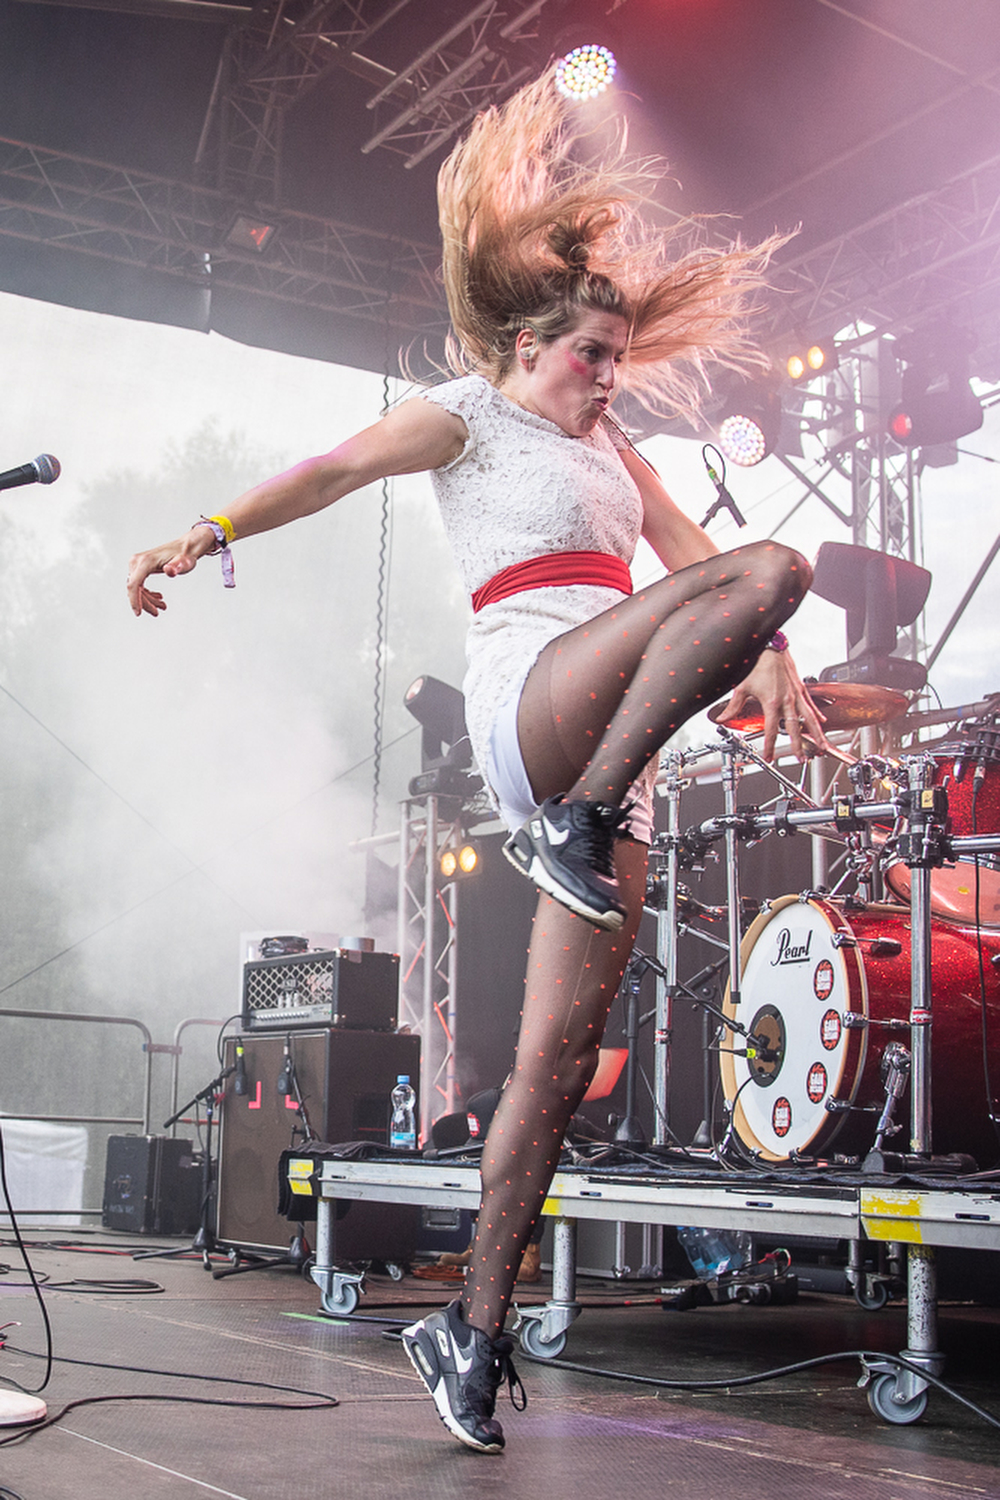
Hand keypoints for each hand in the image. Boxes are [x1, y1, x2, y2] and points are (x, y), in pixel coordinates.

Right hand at [126, 527, 218, 617]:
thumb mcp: (184, 563)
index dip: (134, 600)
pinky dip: (147, 593)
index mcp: (145, 562)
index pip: (134, 584)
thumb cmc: (185, 554)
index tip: (138, 613)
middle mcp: (137, 561)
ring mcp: (138, 564)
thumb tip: (169, 570)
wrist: (186, 546)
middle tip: (157, 612)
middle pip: (134, 588)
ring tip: (162, 606)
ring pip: (137, 587)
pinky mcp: (141, 567)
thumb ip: (177, 566)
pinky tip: (158, 597)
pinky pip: (139, 584)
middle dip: (145, 603)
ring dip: (147, 599)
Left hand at [715, 649, 829, 760]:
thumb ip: (733, 706)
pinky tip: (822, 722)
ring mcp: (796, 695)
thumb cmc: (758, 663)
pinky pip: (811, 705)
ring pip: (809, 718)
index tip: (768, 756)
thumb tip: (722, 718)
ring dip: (816, 733)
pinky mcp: (801, 688)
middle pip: (794, 729)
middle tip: (801, 758)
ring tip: (823, 745)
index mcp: (772, 703)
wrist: (772, 646)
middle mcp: (787, 700)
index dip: (769, 746)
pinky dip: (817, 714)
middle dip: (798, 745)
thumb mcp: (742, 687)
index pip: (770, 731)